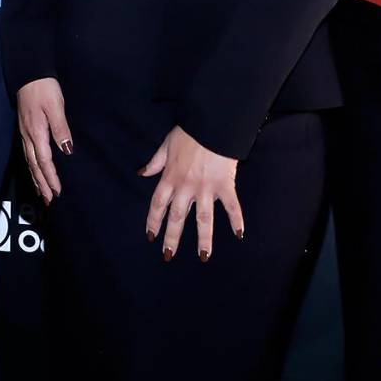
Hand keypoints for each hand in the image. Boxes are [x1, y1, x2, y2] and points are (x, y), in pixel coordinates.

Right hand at [16, 77, 72, 204]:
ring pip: (30, 161)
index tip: (58, 192)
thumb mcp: (56, 107)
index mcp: (36, 133)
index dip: (51, 178)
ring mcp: (25, 133)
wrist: (29, 73)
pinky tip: (35, 170)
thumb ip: (61, 129)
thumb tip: (67, 150)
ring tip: (42, 192)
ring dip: (36, 178)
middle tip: (49, 200)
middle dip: (42, 184)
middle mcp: (28, 136)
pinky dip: (32, 166)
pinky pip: (28, 153)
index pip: (44, 161)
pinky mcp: (25, 129)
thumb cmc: (44, 88)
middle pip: (34, 166)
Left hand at [140, 126, 242, 262]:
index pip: (158, 204)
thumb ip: (155, 162)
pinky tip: (239, 235)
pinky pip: (231, 206)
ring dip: (203, 239)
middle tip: (168, 256)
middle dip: (172, 238)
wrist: (212, 123)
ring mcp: (206, 188)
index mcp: (170, 177)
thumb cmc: (189, 132)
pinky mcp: (224, 184)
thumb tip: (141, 173)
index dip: (153, 221)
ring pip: (203, 219)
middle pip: (177, 217)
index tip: (151, 236)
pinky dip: (236, 220)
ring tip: (204, 257)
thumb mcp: (166, 145)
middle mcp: (186, 187)